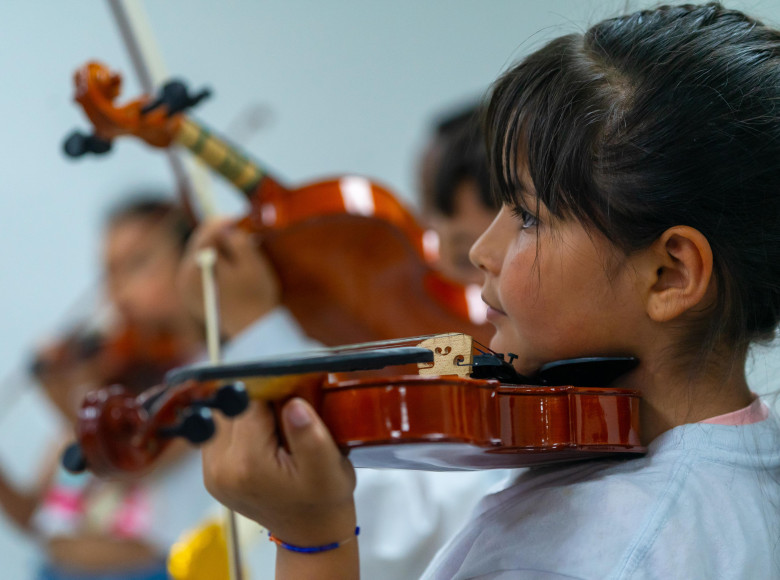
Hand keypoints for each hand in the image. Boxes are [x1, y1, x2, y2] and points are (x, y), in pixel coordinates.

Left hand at [178, 219, 280, 338]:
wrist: (253, 329)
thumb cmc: (256, 296)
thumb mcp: (252, 264)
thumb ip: (238, 242)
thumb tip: (226, 229)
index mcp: (196, 270)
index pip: (204, 236)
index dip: (220, 223)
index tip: (233, 217)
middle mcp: (184, 279)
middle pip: (199, 246)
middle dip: (217, 236)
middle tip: (235, 228)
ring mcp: (186, 289)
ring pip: (201, 257)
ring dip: (217, 250)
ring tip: (236, 248)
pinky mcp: (192, 296)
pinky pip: (203, 271)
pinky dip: (215, 264)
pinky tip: (230, 267)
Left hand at [202, 397, 356, 546]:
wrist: (309, 534)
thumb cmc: (323, 501)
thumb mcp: (328, 467)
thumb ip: (310, 434)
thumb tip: (293, 403)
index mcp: (247, 463)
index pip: (250, 401)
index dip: (274, 393)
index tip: (293, 403)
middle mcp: (219, 467)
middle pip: (232, 406)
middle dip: (259, 403)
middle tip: (286, 422)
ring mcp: (210, 472)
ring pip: (223, 415)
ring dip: (248, 415)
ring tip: (274, 434)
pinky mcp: (210, 473)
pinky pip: (221, 432)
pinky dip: (241, 429)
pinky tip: (262, 442)